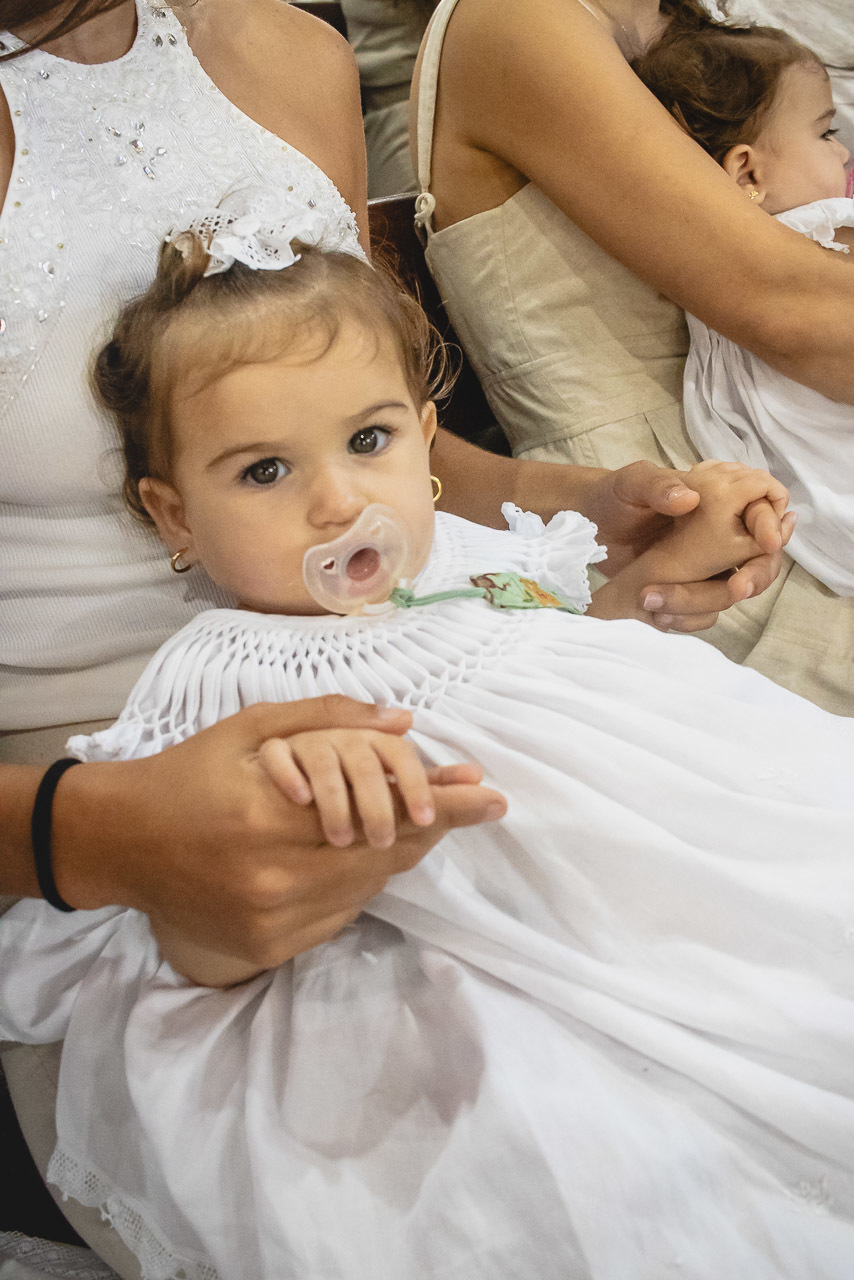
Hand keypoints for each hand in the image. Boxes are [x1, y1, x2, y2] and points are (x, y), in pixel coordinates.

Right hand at [52, 697, 505, 968]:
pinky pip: (338, 916)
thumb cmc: (188, 774)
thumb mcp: (251, 728)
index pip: (380, 816)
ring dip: (398, 855)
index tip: (491, 794)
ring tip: (422, 823)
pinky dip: (360, 886)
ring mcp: (270, 924)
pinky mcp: (266, 950)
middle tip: (473, 802)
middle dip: (432, 827)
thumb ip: (328, 721)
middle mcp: (272, 880)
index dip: (443, 806)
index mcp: (267, 819)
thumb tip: (404, 722)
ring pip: (366, 890)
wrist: (122, 842)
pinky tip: (367, 856)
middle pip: (384, 858)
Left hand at [582, 460, 792, 630]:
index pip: (763, 511)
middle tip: (738, 588)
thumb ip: (658, 485)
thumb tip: (690, 499)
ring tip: (669, 602)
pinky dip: (687, 618)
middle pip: (761, 559)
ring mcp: (706, 567)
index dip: (770, 526)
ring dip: (709, 601)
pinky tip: (660, 616)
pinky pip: (703, 613)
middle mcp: (720, 535)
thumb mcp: (632, 483)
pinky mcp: (687, 590)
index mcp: (718, 499)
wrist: (587, 528)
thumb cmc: (614, 496)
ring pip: (732, 591)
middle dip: (756, 576)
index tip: (766, 543)